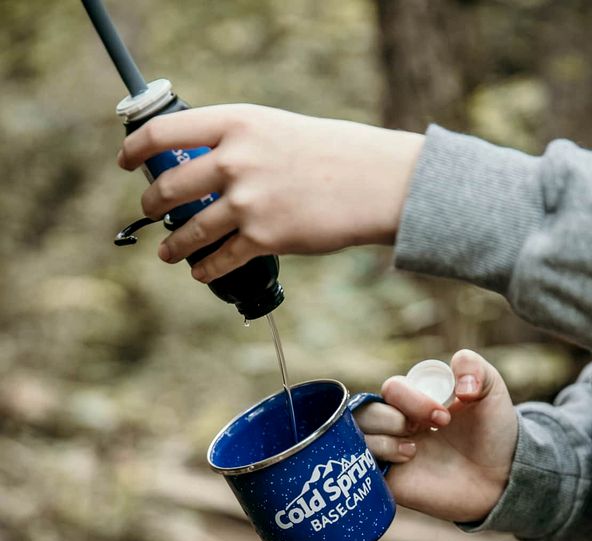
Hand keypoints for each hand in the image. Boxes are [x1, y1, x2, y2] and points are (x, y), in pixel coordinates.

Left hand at [118, 105, 422, 282]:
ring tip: (167, 253)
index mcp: (236, 124)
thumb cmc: (330, 153)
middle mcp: (234, 160)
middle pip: (169, 188)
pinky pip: (219, 261)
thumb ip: (237, 143)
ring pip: (188, 232)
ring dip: (171, 246)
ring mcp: (247, 202)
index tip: (127, 161)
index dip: (136, 149)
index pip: (164, 133)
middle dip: (151, 206)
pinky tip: (200, 273)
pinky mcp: (263, 239)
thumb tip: (202, 167)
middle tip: (149, 213)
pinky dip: (205, 271)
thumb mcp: (276, 129)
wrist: (373, 182)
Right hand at [355, 350, 517, 522]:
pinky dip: (378, 456)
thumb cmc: (493, 433)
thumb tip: (457, 383)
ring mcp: (390, 451)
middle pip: (366, 409)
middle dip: (395, 417)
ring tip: (414, 451)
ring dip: (385, 437)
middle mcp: (396, 424)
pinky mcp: (387, 478)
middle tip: (431, 431)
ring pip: (357, 434)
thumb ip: (473, 366)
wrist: (501, 479)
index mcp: (414, 401)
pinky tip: (407, 461)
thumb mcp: (490, 390)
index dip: (412, 399)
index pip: (393, 389)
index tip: (444, 417)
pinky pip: (359, 462)